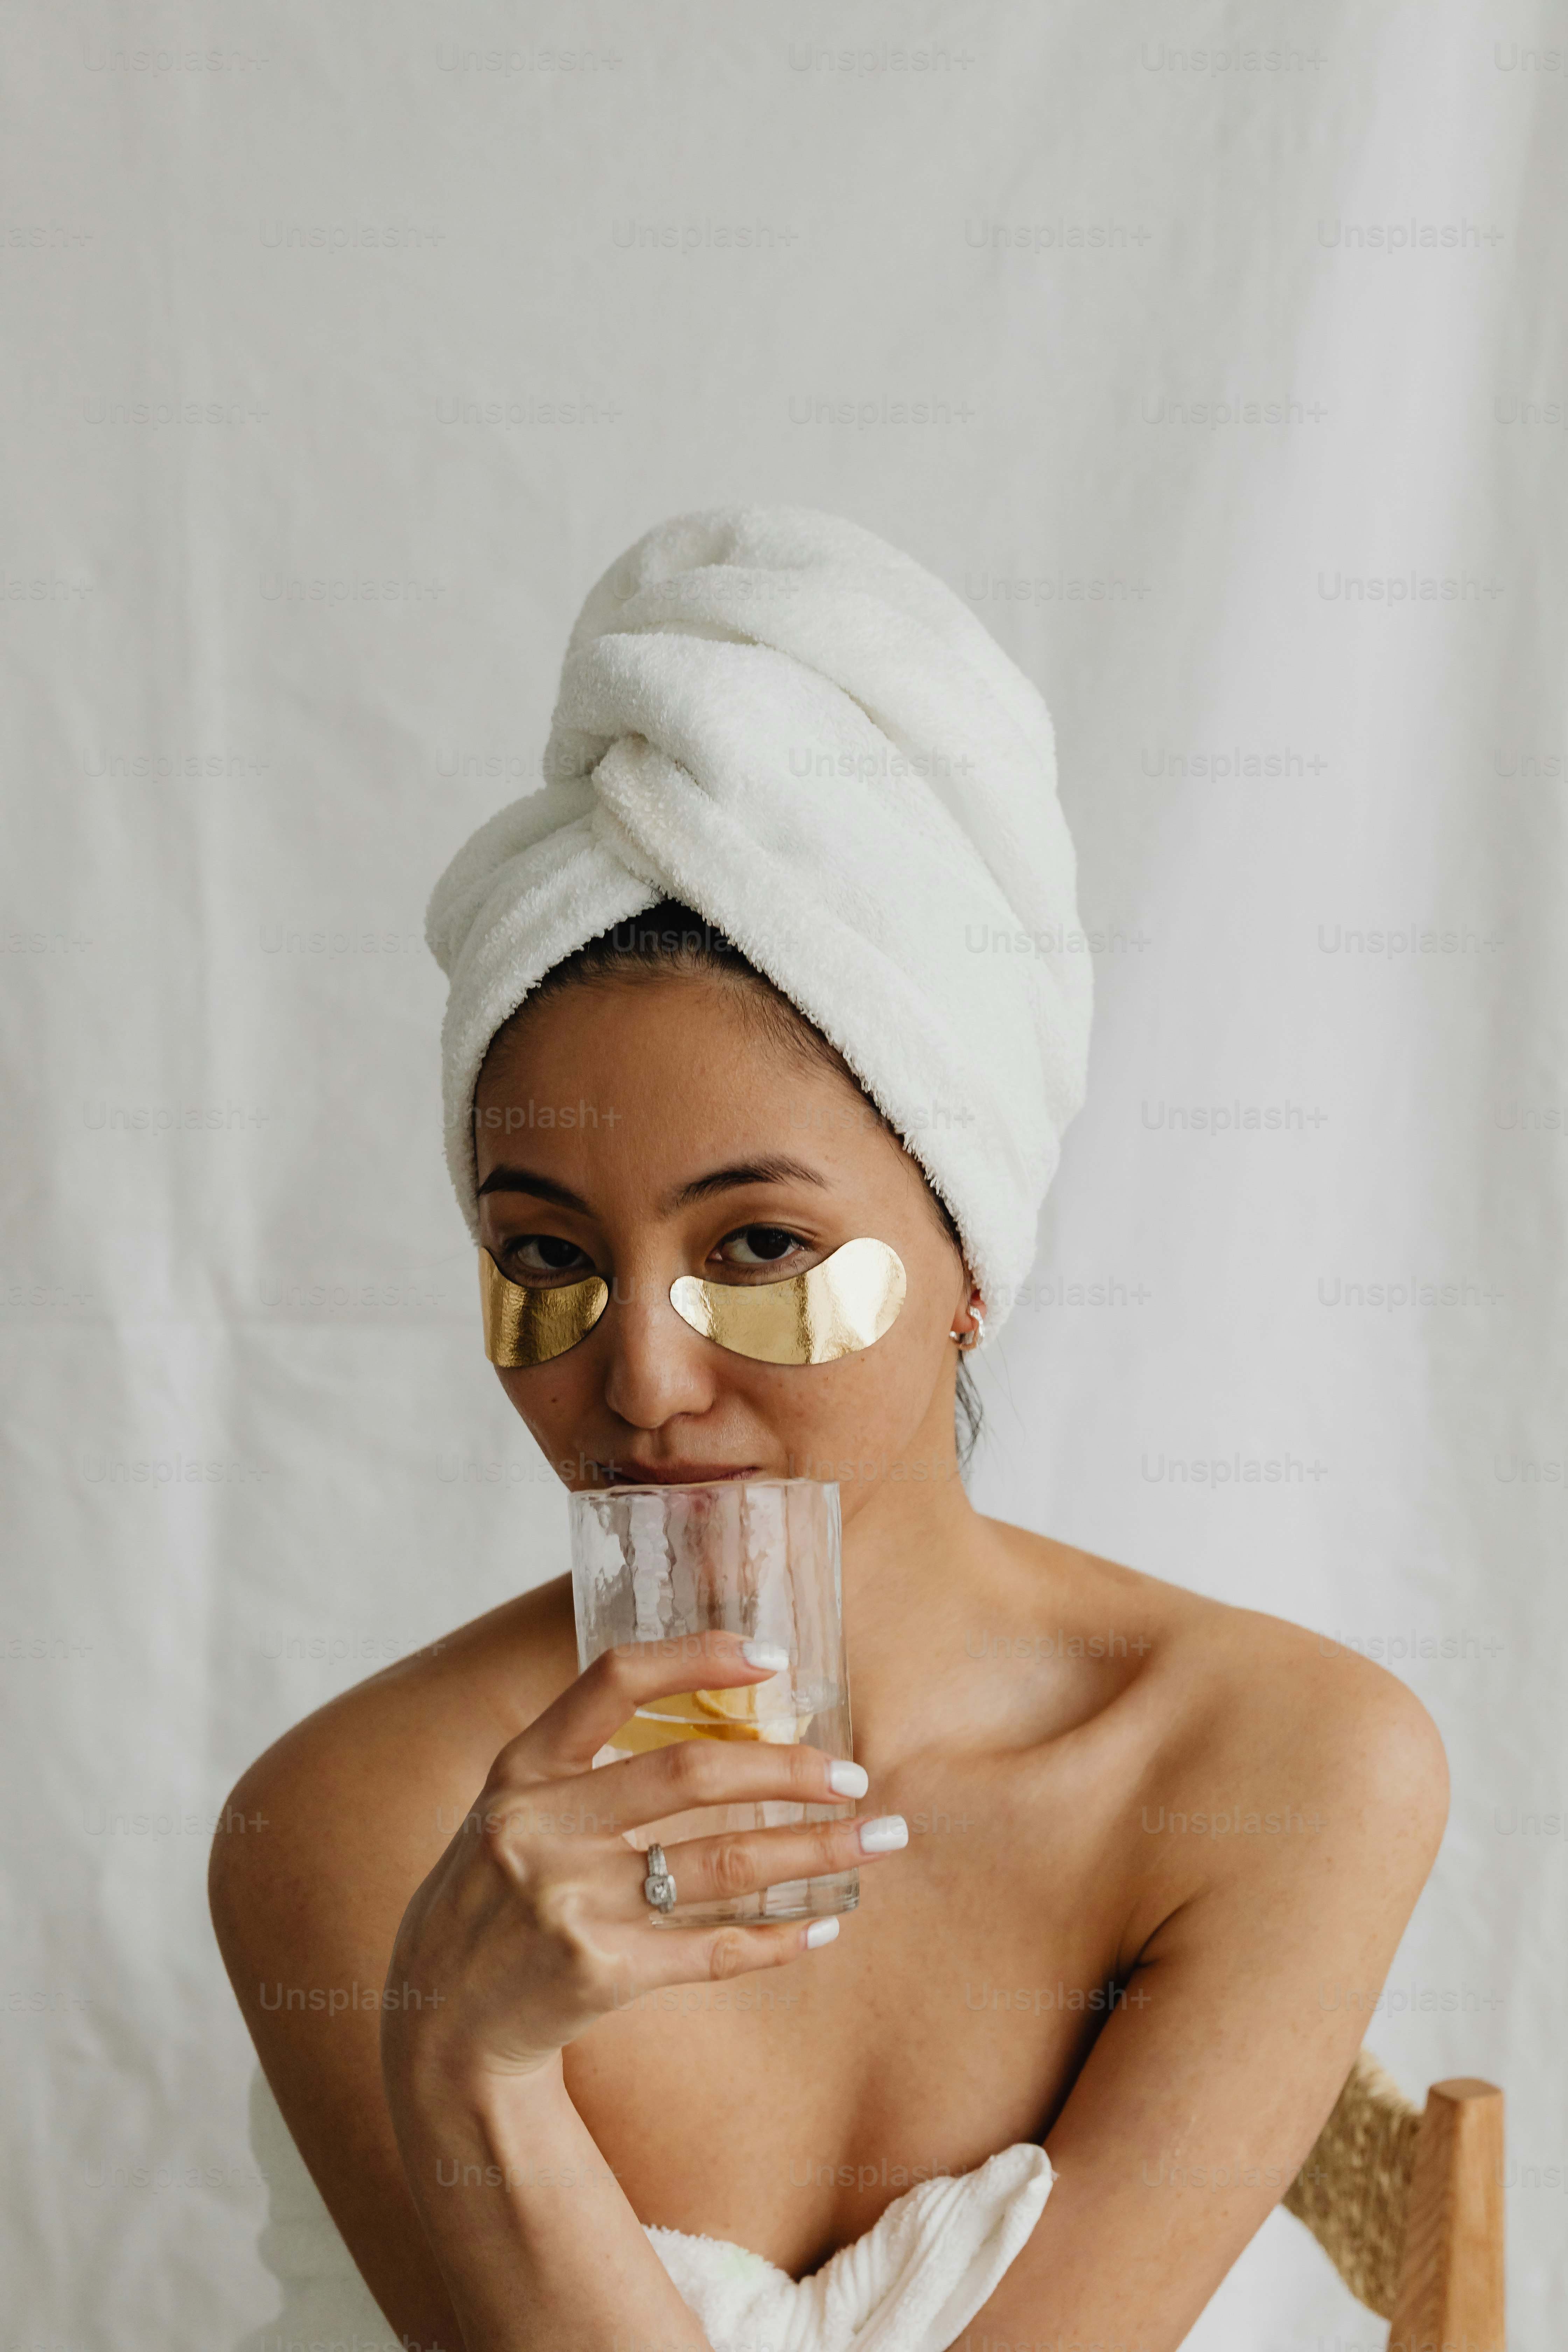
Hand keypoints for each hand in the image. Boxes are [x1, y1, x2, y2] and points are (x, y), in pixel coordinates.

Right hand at [381, 1631, 898, 2101]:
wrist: (438, 2022)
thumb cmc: (494, 1896)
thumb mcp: (511, 1810)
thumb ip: (586, 1766)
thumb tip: (717, 1721)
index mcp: (522, 1771)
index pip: (613, 1679)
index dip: (696, 1657)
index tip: (773, 1657)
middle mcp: (542, 1827)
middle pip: (692, 1773)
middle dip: (789, 1769)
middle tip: (853, 1775)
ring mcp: (569, 1902)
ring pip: (724, 1863)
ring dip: (816, 1851)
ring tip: (878, 1839)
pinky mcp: (597, 1973)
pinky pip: (713, 1950)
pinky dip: (778, 1939)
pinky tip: (823, 1928)